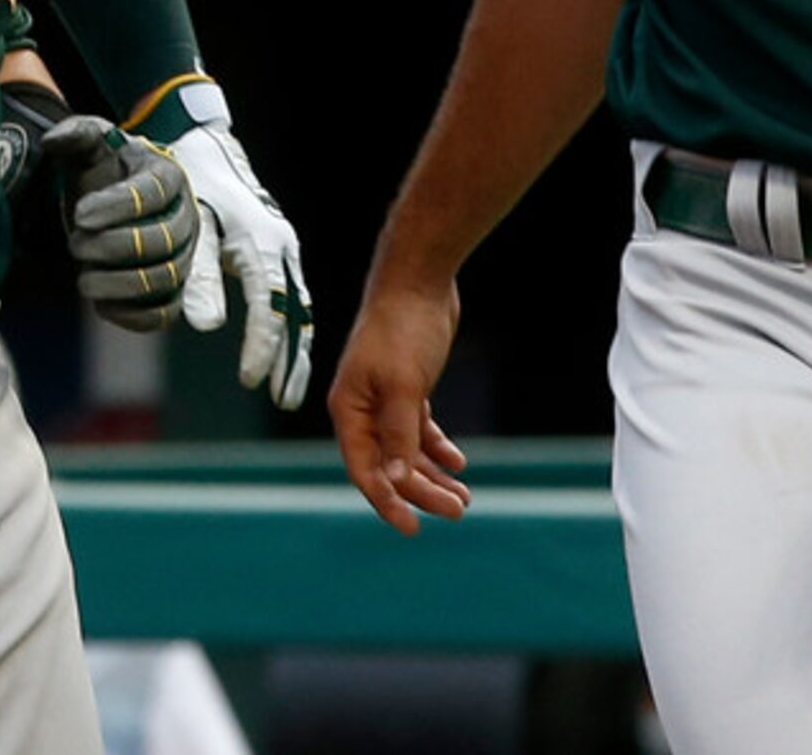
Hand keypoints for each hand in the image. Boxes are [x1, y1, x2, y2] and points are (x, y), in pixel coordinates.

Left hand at [45, 113, 200, 329]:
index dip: (116, 205)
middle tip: (75, 244)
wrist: (113, 197)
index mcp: (168, 176)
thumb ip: (75, 134)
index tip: (79, 214)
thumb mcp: (90, 144)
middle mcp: (185, 217)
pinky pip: (165, 312)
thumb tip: (53, 139)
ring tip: (83, 278)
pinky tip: (100, 304)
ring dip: (120, 283)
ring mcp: (183, 255)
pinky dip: (134, 316)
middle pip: (162, 240)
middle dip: (113, 246)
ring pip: (166, 278)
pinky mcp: (173, 290)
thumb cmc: (104, 170)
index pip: (152, 193)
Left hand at [173, 119, 313, 409]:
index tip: (252, 380)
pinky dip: (294, 328)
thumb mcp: (188, 228)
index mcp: (259, 242)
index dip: (261, 345)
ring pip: (299, 305)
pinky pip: (294, 295)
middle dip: (290, 358)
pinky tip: (288, 355)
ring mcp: (285, 248)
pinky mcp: (281, 250)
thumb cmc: (189, 189)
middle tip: (285, 399)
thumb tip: (207, 327)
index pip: (267, 304)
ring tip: (289, 391)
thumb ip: (197, 276)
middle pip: (295, 310)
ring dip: (296, 349)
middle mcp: (281, 246)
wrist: (202, 150)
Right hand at [330, 274, 469, 535]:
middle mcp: (362, 409)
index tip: (412, 529)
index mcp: (348, 409)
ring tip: (464, 497)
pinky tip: (458, 463)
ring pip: (405, 451)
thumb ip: (399, 433)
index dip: (386, 502)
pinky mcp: (407, 388)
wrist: (419, 282)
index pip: (364, 469)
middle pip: (389, 465)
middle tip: (458, 510)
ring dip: (432, 476)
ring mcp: (384, 399)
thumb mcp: (404, 385)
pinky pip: (418, 430)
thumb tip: (395, 480)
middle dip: (421, 491)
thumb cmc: (403, 328)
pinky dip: (437, 448)